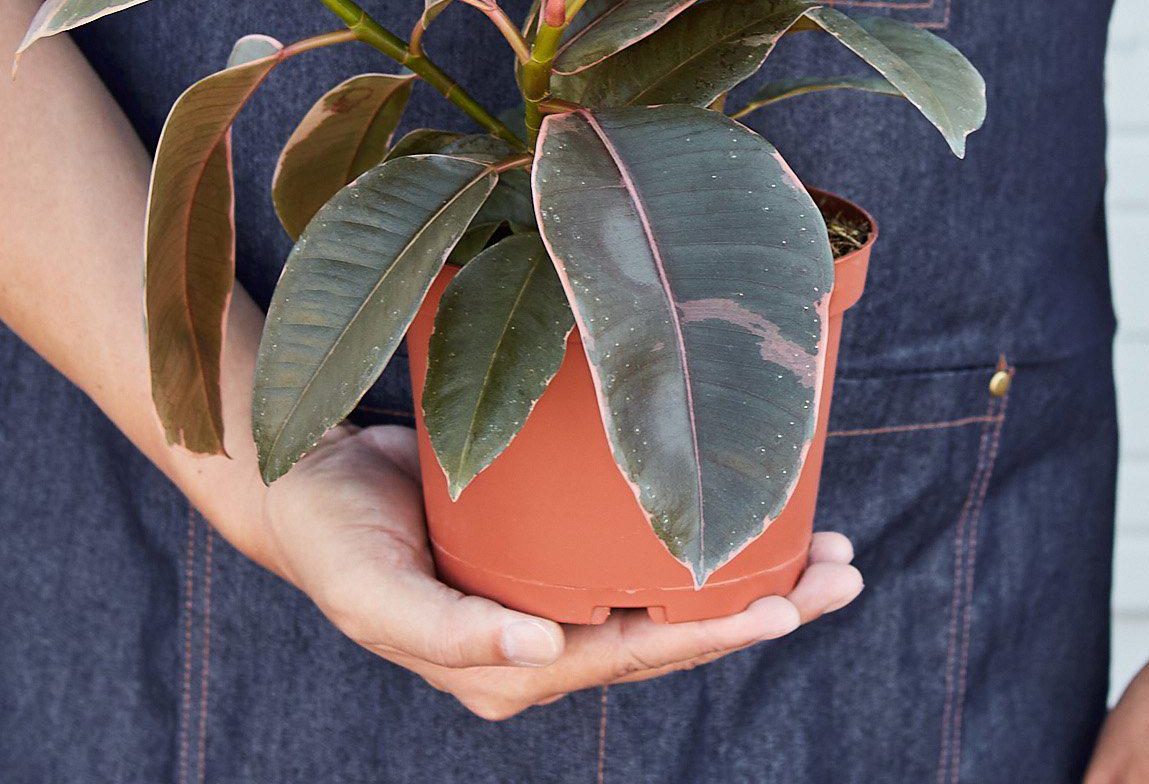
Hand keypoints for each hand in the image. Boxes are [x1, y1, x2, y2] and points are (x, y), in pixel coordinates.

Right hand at [259, 421, 863, 720]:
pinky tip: (748, 509)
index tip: (784, 605)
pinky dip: (699, 533)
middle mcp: (546, 638)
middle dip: (761, 607)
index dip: (710, 634)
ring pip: (669, 593)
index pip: (633, 655)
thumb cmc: (335, 540)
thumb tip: (545, 654)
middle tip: (843, 572)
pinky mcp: (550, 544)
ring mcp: (552, 592)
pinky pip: (638, 547)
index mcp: (511, 666)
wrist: (305, 482)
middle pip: (672, 631)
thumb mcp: (373, 593)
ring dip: (751, 576)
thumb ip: (449, 634)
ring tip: (829, 553)